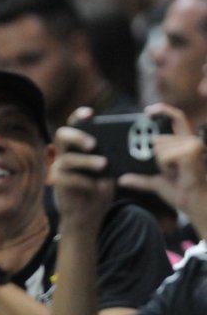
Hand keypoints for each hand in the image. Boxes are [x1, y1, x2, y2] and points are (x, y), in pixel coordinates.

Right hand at [50, 108, 115, 233]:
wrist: (88, 214)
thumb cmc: (100, 187)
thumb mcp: (110, 170)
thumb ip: (113, 157)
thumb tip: (132, 145)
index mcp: (77, 145)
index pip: (74, 124)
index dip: (79, 116)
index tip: (90, 114)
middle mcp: (65, 153)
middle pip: (62, 135)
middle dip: (77, 136)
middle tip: (93, 143)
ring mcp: (60, 167)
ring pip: (68, 158)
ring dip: (86, 161)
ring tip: (103, 165)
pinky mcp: (59, 183)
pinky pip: (69, 178)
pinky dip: (86, 181)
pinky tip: (98, 186)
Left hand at [119, 104, 206, 232]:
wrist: (194, 203)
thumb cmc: (180, 191)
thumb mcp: (155, 182)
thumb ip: (139, 178)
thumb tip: (121, 180)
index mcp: (183, 142)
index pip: (176, 117)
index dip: (162, 110)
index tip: (147, 111)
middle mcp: (189, 140)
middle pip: (157, 139)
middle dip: (156, 157)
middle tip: (170, 170)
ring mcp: (192, 145)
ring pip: (158, 147)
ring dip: (161, 164)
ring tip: (175, 172)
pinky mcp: (191, 151)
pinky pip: (163, 155)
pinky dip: (164, 166)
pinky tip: (177, 173)